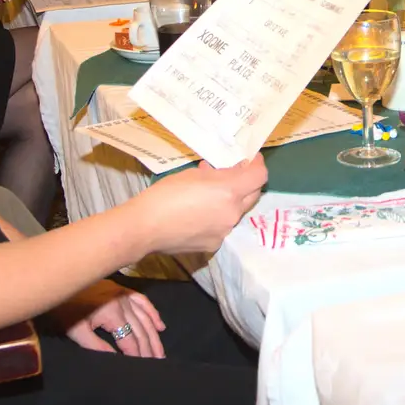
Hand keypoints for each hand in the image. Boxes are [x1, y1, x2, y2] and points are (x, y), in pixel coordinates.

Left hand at [62, 279, 167, 357]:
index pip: (129, 339)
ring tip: (160, 351)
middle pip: (140, 330)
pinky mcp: (122, 289)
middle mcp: (124, 303)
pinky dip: (153, 313)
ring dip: (154, 335)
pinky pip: (143, 301)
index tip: (142, 368)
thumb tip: (116, 360)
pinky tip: (160, 325)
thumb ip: (97, 347)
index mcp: (113, 314)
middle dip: (149, 348)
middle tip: (158, 363)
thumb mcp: (77, 331)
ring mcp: (125, 295)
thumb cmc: (65, 308)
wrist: (60, 280)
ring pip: (145, 317)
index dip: (136, 355)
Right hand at [134, 154, 267, 254]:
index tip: (252, 159)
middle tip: (235, 173)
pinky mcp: (214, 245)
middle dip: (248, 183)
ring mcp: (225, 231)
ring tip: (209, 194)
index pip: (259, 176)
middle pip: (253, 195)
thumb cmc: (166, 194)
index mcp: (228, 191)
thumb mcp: (193, 175)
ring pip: (236, 212)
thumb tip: (225, 172)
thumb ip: (216, 174)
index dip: (258, 165)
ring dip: (230, 201)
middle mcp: (232, 213)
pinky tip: (198, 214)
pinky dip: (217, 217)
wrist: (145, 227)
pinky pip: (223, 226)